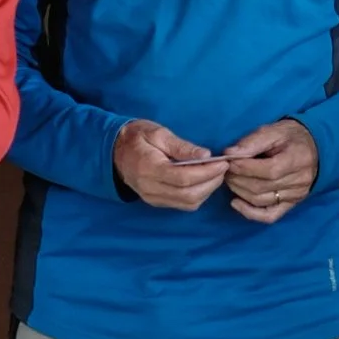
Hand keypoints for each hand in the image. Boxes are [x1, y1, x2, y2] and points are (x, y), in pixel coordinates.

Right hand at [114, 119, 228, 209]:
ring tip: (216, 174)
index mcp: (149, 169)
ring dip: (207, 190)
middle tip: (223, 168)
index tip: (222, 163)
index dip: (207, 172)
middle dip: (211, 182)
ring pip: (188, 203)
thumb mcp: (158, 133)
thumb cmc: (137, 138)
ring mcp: (153, 198)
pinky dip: (199, 195)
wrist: (115, 152)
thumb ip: (181, 146)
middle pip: (189, 195)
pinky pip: (183, 205)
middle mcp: (150, 189)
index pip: (183, 178)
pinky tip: (204, 181)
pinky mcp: (157, 202)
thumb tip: (206, 155)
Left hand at [224, 117, 319, 224]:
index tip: (229, 161)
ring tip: (230, 179)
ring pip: (261, 200)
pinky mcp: (291, 205)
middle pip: (261, 187)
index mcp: (297, 159)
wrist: (314, 148)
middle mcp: (299, 181)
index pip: (269, 170)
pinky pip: (269, 216)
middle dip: (238, 179)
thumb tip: (230, 153)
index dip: (245, 168)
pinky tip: (236, 203)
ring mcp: (296, 196)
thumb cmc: (291, 137)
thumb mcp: (274, 131)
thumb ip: (252, 141)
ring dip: (239, 191)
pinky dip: (249, 212)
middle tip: (226, 169)